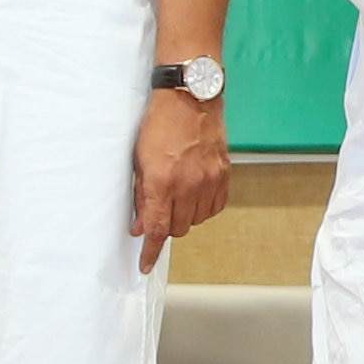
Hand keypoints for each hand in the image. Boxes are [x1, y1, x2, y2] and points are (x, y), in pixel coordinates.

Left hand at [134, 88, 232, 274]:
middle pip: (177, 229)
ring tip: (177, 196)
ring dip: (184, 216)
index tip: (145, 265)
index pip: (156, 230)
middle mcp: (188, 186)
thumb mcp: (140, 161)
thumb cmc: (160, 124)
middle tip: (160, 209)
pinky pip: (214, 208)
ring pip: (196, 220)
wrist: (189, 98)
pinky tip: (195, 195)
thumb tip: (140, 225)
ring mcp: (209, 181)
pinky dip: (203, 208)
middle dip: (165, 225)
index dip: (150, 252)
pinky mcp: (223, 175)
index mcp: (162, 182)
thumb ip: (142, 197)